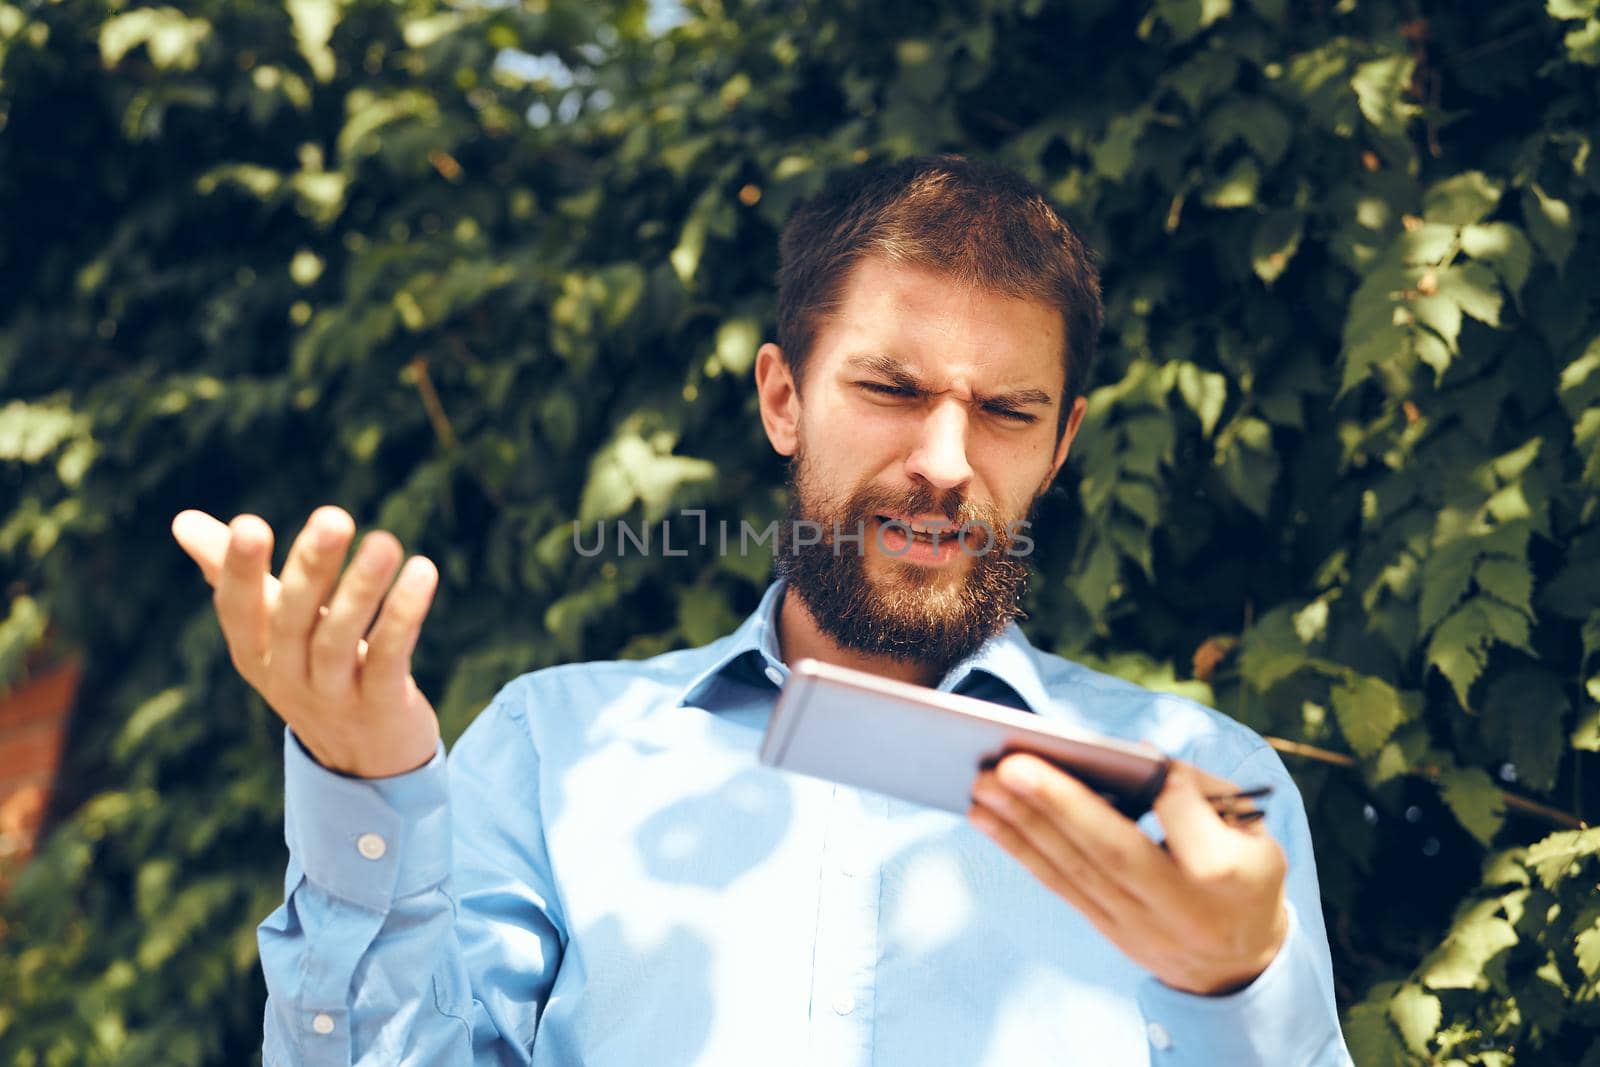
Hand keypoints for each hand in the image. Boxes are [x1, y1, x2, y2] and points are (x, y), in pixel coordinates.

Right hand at [171, 506, 440, 778]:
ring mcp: (334, 696)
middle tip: (333, 518)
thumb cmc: (314, 675)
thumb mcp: (270, 632)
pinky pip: (388, 657)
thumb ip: (235, 576)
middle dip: (311, 569)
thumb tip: (182, 521)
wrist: (366, 763)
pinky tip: (423, 572)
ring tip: (385, 542)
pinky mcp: (381, 706)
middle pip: (292, 620)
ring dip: (362, 589)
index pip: (237, 610)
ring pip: (340, 640)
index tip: (248, 524)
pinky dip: (404, 616)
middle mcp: (287, 677)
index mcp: (255, 653)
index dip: (239, 570)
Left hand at [969, 753, 1288, 995]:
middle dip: (1057, 805)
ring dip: (1020, 823)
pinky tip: (985, 815)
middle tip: (1009, 764)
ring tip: (981, 782)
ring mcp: (1138, 925)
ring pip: (1073, 869)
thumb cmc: (1244, 873)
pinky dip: (1018, 848)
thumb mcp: (1252, 831)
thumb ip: (1203, 793)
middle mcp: (1179, 906)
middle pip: (1113, 851)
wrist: (1238, 965)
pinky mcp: (1106, 930)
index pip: (1183, 822)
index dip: (1161, 790)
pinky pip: (1058, 885)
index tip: (1126, 751)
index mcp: (1228, 875)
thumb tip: (1136, 755)